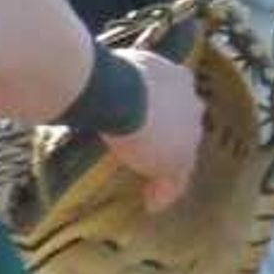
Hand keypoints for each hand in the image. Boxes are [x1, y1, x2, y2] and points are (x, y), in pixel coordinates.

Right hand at [102, 48, 198, 213]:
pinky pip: (174, 181)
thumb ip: (111, 77)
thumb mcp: (113, 68)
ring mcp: (189, 133)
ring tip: (153, 181)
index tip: (154, 117)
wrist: (119, 93)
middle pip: (188, 123)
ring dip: (168, 165)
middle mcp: (191, 102)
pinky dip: (163, 194)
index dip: (166, 107)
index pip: (178, 95)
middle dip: (175, 133)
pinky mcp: (179, 160)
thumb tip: (83, 79)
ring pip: (184, 153)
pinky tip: (151, 205)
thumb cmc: (108, 75)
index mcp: (177, 77)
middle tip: (155, 148)